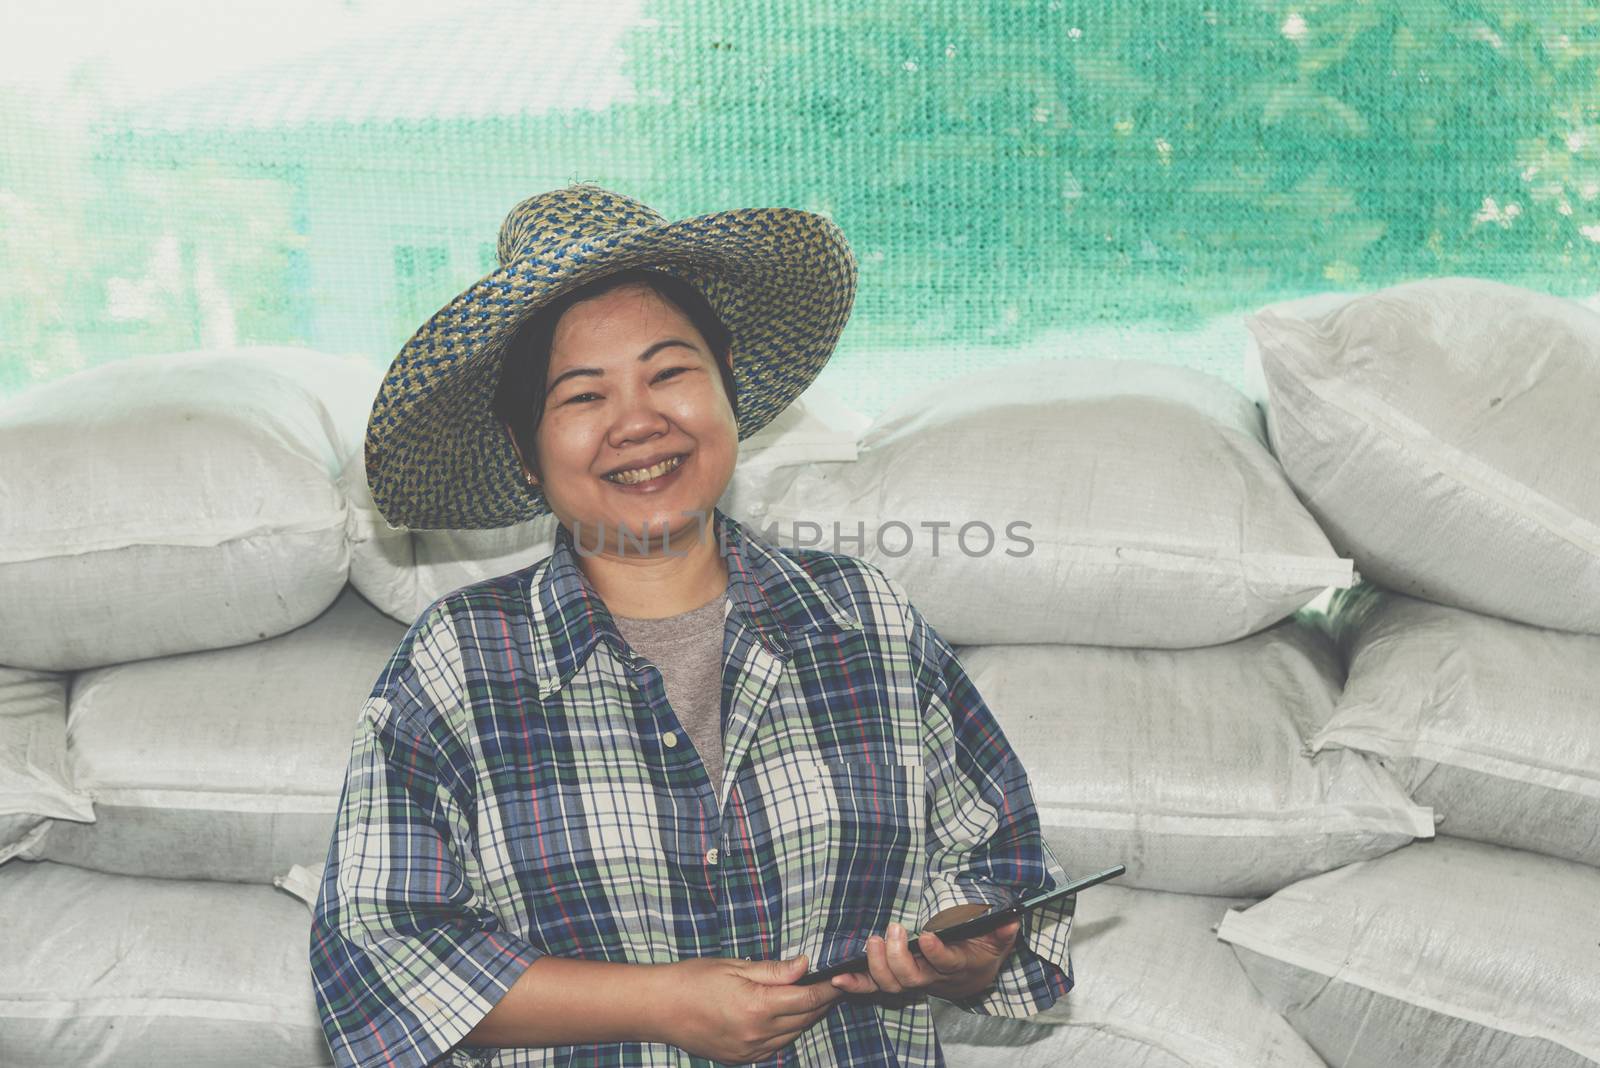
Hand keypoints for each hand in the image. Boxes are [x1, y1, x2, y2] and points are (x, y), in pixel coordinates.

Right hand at [658, 954, 844, 1062]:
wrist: (660, 1008)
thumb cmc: (695, 979)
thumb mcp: (735, 966)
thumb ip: (774, 970)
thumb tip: (806, 964)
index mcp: (758, 1007)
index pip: (808, 999)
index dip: (829, 988)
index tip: (842, 977)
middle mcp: (757, 1034)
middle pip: (805, 1018)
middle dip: (822, 1001)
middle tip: (832, 984)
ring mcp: (750, 1051)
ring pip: (793, 1034)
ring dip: (806, 1016)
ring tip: (812, 997)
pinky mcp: (741, 1058)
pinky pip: (776, 1045)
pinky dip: (786, 1030)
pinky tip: (785, 1015)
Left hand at [828, 916, 1020, 1002]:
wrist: (972, 978)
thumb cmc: (981, 952)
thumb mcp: (996, 940)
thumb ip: (1002, 931)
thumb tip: (1011, 919)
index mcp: (957, 967)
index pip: (946, 964)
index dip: (936, 953)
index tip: (927, 935)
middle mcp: (933, 979)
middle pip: (912, 978)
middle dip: (898, 956)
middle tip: (893, 929)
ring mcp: (913, 981)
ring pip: (892, 985)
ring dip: (877, 965)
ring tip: (873, 940)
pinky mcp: (896, 981)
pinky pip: (874, 987)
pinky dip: (856, 984)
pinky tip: (839, 977)